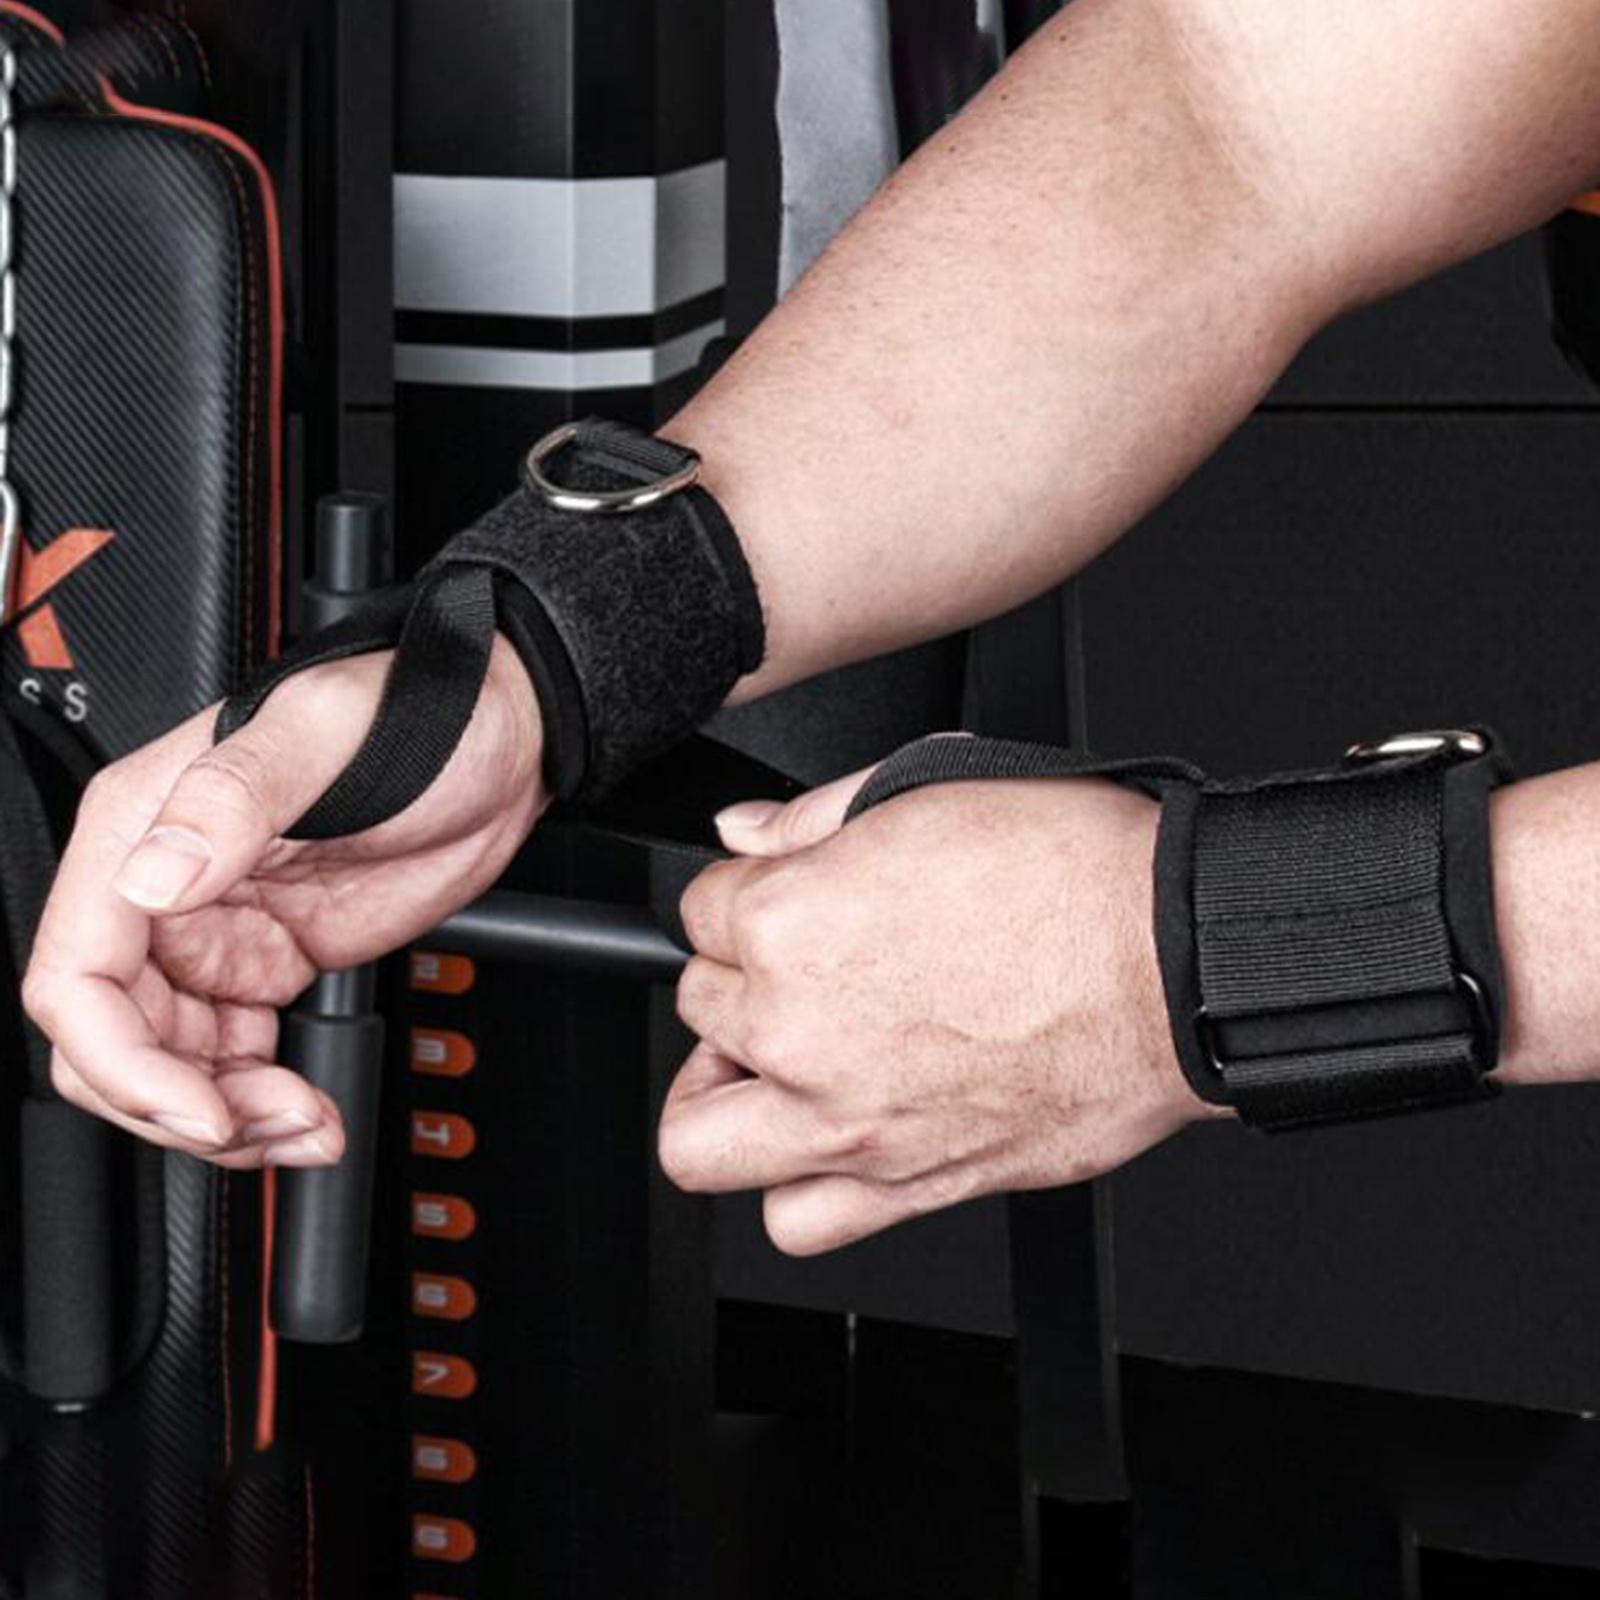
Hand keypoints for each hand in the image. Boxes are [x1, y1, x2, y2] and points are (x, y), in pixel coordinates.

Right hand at [22, 637, 544, 1166]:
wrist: (501, 736)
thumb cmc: (412, 708)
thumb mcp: (323, 736)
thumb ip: (233, 801)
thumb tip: (152, 878)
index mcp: (143, 826)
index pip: (74, 978)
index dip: (121, 1063)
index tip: (198, 1105)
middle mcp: (164, 885)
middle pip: (113, 1043)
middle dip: (177, 1105)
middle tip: (268, 1122)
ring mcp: (216, 931)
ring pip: (170, 1065)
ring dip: (227, 1117)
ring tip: (305, 1124)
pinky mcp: (269, 962)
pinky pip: (232, 1058)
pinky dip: (261, 1101)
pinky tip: (310, 1111)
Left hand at [662, 765, 1218, 1254]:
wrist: (1179, 964)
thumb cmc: (1077, 876)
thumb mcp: (928, 789)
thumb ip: (809, 817)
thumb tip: (743, 831)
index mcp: (791, 924)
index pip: (697, 909)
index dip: (742, 894)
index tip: (777, 897)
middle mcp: (799, 1031)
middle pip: (697, 1006)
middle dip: (737, 977)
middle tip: (794, 966)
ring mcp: (846, 1122)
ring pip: (697, 1135)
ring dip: (725, 1093)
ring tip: (771, 1062)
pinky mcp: (907, 1186)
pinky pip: (792, 1222)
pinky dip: (795, 1185)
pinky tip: (825, 1135)